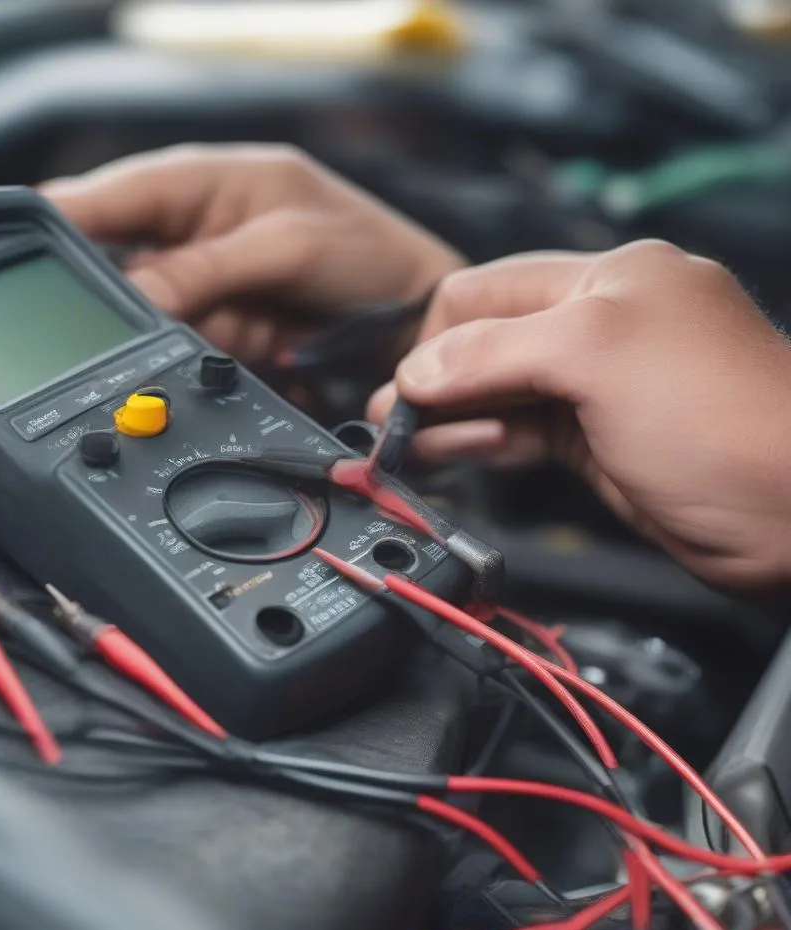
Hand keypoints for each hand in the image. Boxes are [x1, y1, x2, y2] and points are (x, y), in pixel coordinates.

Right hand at [40, 144, 462, 363]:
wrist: (410, 317)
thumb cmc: (366, 252)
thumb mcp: (286, 249)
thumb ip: (205, 270)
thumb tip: (134, 296)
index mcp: (198, 181)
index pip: (105, 196)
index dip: (59, 224)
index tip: (19, 258)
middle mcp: (188, 230)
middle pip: (111, 265)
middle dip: (118, 301)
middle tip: (140, 326)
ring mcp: (200, 284)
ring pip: (143, 317)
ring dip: (165, 336)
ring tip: (223, 334)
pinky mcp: (215, 328)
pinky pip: (179, 346)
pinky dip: (190, 358)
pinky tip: (229, 351)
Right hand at [367, 240, 790, 591]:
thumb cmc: (730, 423)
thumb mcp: (596, 356)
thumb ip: (494, 352)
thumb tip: (418, 370)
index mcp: (606, 280)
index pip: (486, 292)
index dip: (436, 338)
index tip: (405, 390)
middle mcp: (600, 326)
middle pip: (486, 342)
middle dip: (436, 381)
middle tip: (395, 425)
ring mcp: (599, 387)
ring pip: (499, 391)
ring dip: (454, 416)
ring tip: (414, 447)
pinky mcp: (599, 440)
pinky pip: (523, 431)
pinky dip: (485, 442)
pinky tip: (458, 454)